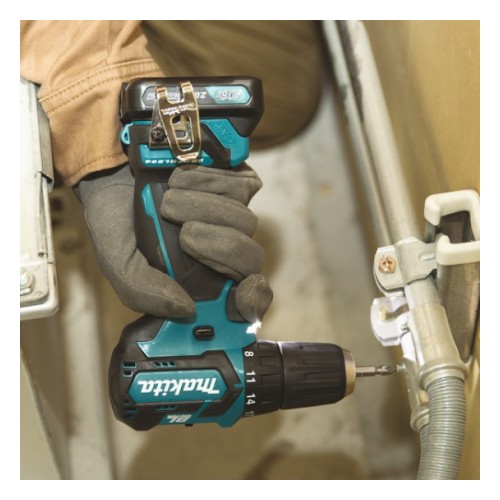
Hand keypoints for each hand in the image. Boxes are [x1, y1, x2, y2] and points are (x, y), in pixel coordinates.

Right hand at [74, 164, 271, 321]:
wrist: (111, 170)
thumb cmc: (118, 221)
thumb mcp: (119, 263)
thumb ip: (144, 291)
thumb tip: (186, 310)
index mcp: (202, 280)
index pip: (247, 302)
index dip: (253, 301)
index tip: (245, 291)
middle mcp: (223, 251)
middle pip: (250, 260)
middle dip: (219, 248)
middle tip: (184, 235)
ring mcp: (234, 216)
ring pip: (245, 222)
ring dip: (203, 208)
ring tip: (167, 200)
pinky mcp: (238, 183)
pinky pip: (243, 187)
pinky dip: (209, 182)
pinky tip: (181, 180)